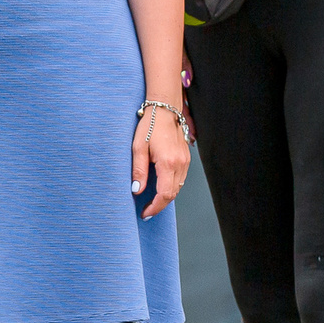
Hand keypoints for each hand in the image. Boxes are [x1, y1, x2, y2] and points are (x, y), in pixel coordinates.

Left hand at [132, 101, 190, 217]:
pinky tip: (160, 186)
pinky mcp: (186, 158)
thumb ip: (138, 171)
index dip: (155, 207)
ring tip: (151, 200)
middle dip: (159, 205)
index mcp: (168, 163)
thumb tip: (137, 190)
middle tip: (146, 210)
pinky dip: (171, 186)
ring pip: (178, 187)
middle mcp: (180, 164)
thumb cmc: (150, 125)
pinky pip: (180, 178)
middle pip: (172, 194)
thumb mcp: (138, 148)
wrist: (165, 109)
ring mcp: (185, 161)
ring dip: (166, 196)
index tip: (145, 213)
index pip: (165, 194)